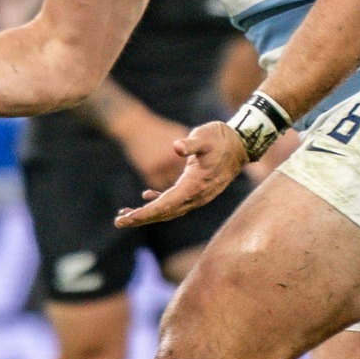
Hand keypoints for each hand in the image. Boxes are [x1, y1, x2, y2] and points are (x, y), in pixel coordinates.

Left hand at [115, 121, 245, 228]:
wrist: (241, 144)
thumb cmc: (220, 138)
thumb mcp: (204, 137)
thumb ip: (190, 143)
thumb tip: (177, 146)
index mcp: (194, 185)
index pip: (165, 204)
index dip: (145, 213)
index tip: (128, 219)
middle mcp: (196, 196)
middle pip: (164, 213)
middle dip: (141, 218)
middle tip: (118, 221)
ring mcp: (197, 196)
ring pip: (169, 210)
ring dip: (148, 213)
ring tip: (126, 214)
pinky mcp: (197, 190)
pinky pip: (175, 202)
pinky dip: (159, 203)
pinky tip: (146, 196)